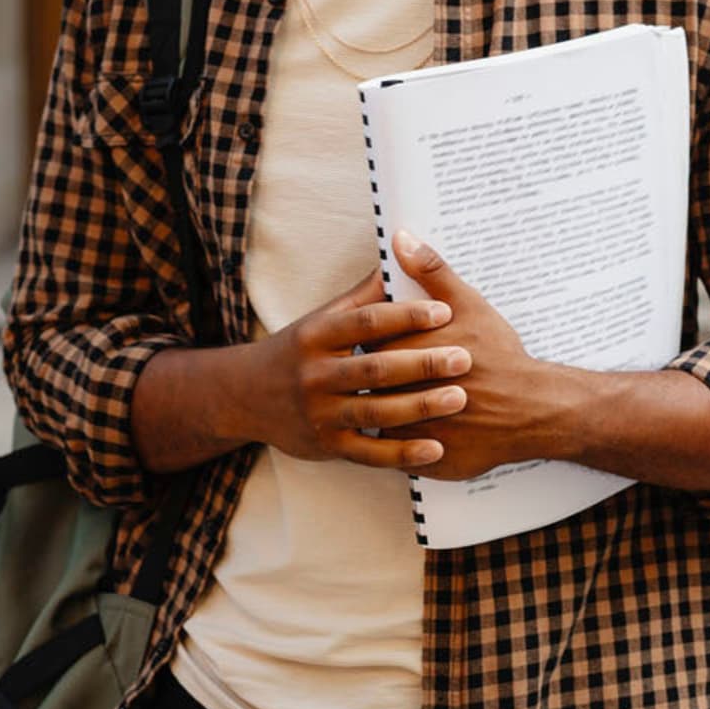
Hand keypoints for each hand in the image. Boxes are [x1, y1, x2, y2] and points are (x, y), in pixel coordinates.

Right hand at [244, 266, 471, 470]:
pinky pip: (370, 453)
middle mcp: (314, 374)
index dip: (406, 316)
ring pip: (375, 411)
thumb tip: (402, 255)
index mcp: (317, 335)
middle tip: (464, 358)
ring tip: (459, 397)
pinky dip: (404, 453)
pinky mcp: (327, 446)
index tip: (445, 311)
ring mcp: (319, 413)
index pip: (366, 322)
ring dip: (420, 406)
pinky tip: (436, 448)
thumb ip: (364, 296)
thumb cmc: (299, 350)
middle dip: (422, 362)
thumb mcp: (323, 318)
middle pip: (374, 368)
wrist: (246, 396)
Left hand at [377, 232, 542, 480]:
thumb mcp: (468, 305)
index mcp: (403, 353)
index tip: (387, 340)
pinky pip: (398, 455)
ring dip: (382, 411)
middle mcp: (398, 394)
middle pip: (367, 384)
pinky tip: (414, 429)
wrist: (533, 408)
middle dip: (374, 377)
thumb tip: (401, 239)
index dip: (375, 341)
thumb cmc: (499, 354)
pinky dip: (403, 442)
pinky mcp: (422, 463)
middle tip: (394, 371)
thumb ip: (430, 271)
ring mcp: (408, 434)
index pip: (367, 344)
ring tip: (401, 399)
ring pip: (377, 422)